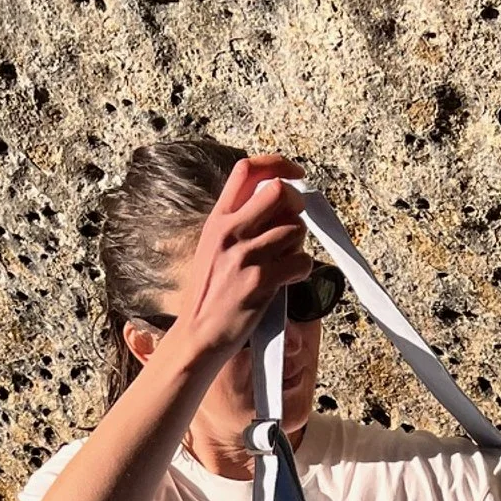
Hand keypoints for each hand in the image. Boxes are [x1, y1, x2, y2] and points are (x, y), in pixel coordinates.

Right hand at [177, 154, 317, 359]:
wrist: (197, 335)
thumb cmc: (209, 295)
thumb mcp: (213, 247)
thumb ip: (238, 223)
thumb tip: (276, 204)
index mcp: (218, 219)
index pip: (247, 170)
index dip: (277, 165)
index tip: (294, 174)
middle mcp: (230, 232)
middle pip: (279, 192)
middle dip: (296, 204)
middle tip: (293, 223)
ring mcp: (246, 255)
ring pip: (295, 229)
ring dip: (298, 244)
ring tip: (284, 261)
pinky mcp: (261, 280)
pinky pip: (301, 261)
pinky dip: (302, 270)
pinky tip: (289, 279)